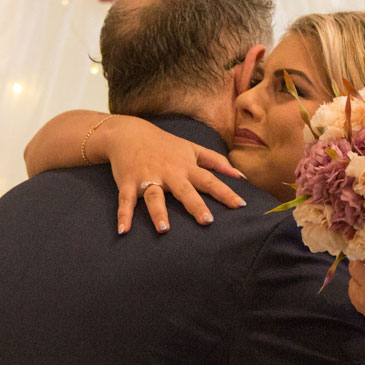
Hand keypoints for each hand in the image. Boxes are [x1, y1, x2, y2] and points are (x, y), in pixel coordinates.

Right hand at [97, 117, 247, 233]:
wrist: (129, 133)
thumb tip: (241, 176)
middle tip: (208, 221)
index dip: (225, 192)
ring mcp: (147, 177)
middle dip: (196, 205)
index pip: (209, 180)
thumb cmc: (165, 145)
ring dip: (158, 212)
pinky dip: (123, 215)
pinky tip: (124, 230)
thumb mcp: (192, 148)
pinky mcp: (128, 183)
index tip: (240, 205)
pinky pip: (126, 201)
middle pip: (184, 191)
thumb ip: (216, 161)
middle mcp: (169, 173)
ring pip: (154, 197)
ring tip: (164, 229)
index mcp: (186, 167)